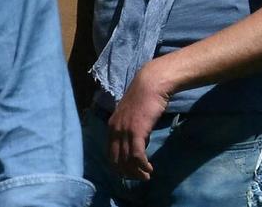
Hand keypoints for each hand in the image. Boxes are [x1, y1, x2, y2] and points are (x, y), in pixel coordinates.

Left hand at [105, 61, 174, 182]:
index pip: (110, 154)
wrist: (151, 84)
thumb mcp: (132, 115)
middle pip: (117, 160)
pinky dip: (143, 166)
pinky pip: (137, 156)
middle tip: (139, 178)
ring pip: (127, 161)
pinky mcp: (137, 132)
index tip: (128, 173)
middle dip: (127, 173)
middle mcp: (115, 131)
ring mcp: (125, 131)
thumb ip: (131, 130)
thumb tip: (137, 145)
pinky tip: (149, 169)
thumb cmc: (144, 97)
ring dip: (137, 172)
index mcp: (112, 127)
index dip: (118, 167)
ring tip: (146, 176)